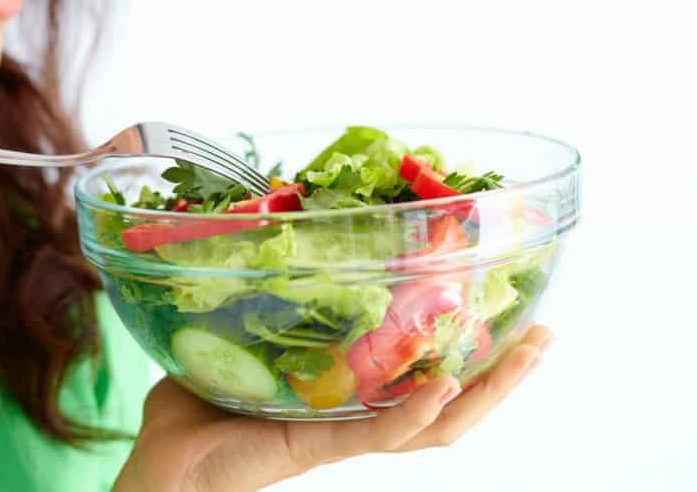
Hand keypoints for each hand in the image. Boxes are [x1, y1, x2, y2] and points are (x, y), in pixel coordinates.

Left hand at [117, 325, 550, 491]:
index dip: (465, 349)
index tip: (501, 309)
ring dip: (486, 391)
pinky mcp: (318, 448)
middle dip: (503, 371)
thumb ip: (255, 301)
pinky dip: (415, 414)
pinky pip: (378, 435)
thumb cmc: (195, 409)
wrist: (163, 464)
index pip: (419, 375)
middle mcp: (355, 416)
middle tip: (545, 333)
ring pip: (434, 424)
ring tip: (528, 353)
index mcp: (344, 393)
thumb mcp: (234, 339)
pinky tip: (447, 389)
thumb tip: (256, 244)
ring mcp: (341, 434)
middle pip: (450, 402)